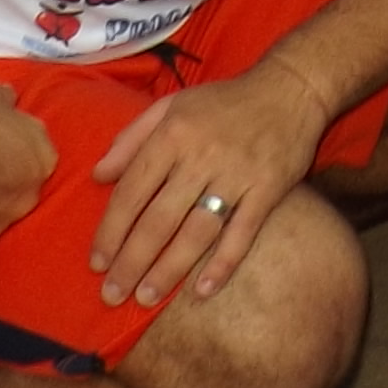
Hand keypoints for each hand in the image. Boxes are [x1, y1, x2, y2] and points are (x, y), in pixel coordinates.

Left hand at [88, 58, 335, 307]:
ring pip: (196, 231)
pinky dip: (222, 264)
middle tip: (112, 294)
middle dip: (132, 261)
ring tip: (145, 298)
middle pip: (159, 218)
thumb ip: (132, 138)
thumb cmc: (224, 102)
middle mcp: (202, 155)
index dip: (111, 230)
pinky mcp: (268, 188)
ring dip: (168, 270)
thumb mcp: (172, 105)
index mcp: (174, 133)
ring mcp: (237, 174)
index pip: (133, 190)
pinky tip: (202, 290)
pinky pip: (242, 233)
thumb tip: (98, 175)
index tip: (96, 263)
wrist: (290, 89)